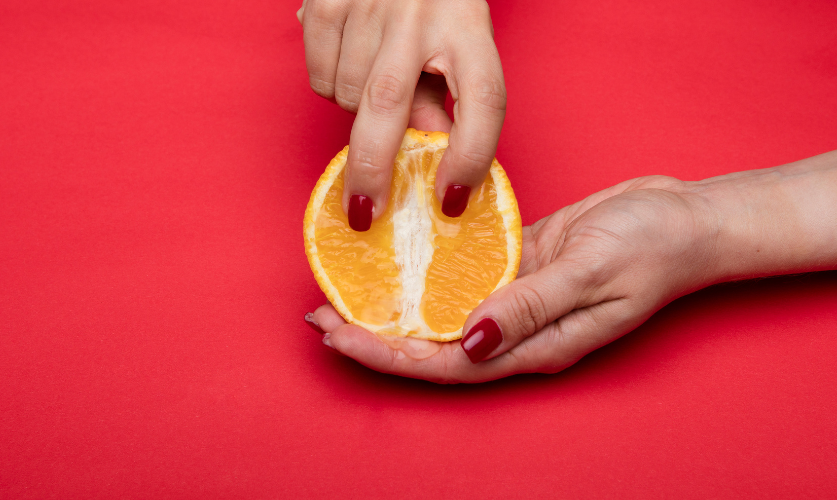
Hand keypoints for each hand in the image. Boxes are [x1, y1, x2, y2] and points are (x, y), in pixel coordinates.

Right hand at [297, 0, 506, 228]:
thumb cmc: (434, 3)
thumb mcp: (457, 44)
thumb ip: (444, 103)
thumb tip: (429, 167)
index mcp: (468, 23)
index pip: (483, 100)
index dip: (470, 158)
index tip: (451, 201)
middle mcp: (419, 10)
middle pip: (389, 105)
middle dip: (374, 168)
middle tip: (366, 212)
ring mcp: (368, 2)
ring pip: (347, 97)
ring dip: (356, 110)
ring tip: (374, 77)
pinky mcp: (325, 0)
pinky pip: (319, 77)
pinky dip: (329, 82)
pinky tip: (349, 57)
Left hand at [307, 175, 720, 382]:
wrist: (686, 219)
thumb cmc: (651, 246)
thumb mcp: (592, 271)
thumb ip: (531, 305)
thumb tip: (470, 338)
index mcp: (535, 346)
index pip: (447, 363)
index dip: (389, 354)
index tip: (339, 336)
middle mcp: (518, 332)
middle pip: (433, 347)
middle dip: (374, 337)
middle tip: (319, 318)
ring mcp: (516, 302)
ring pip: (441, 316)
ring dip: (392, 309)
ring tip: (342, 296)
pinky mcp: (517, 269)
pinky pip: (461, 280)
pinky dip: (423, 278)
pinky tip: (394, 267)